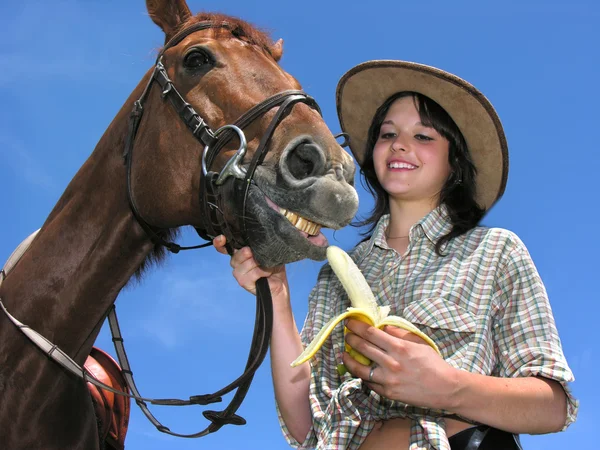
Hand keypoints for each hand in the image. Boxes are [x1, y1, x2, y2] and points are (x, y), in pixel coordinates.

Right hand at [213, 235, 288, 298]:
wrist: (279, 283)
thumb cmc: (273, 265)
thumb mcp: (266, 251)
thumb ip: (257, 245)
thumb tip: (252, 243)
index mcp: (239, 253)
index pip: (223, 247)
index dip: (219, 242)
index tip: (222, 238)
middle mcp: (236, 262)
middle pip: (236, 254)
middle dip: (250, 253)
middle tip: (260, 255)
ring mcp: (238, 273)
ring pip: (245, 264)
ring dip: (259, 263)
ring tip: (267, 266)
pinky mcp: (243, 282)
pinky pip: (252, 273)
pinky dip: (262, 271)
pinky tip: (267, 273)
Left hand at [342, 319, 458, 410]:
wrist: (445, 389)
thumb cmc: (433, 363)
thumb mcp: (418, 343)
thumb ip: (399, 333)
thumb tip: (383, 326)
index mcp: (399, 347)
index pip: (371, 333)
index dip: (357, 327)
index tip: (350, 323)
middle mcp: (391, 363)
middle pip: (363, 348)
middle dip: (351, 339)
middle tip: (346, 336)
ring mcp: (388, 380)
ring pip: (360, 369)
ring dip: (349, 360)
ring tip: (345, 355)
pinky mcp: (388, 393)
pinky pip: (369, 383)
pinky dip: (362, 376)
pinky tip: (359, 370)